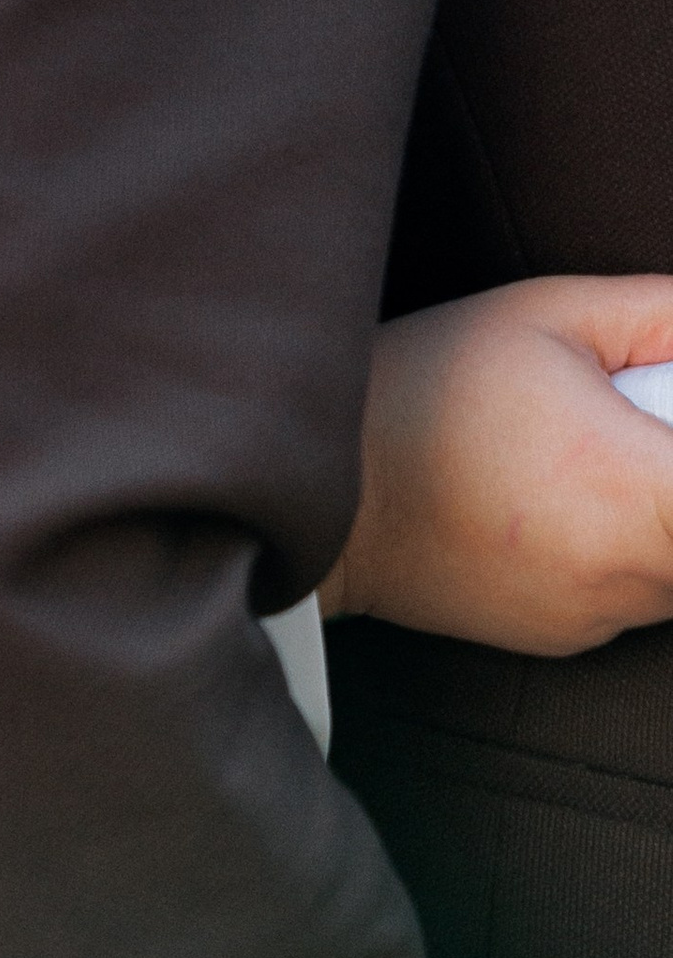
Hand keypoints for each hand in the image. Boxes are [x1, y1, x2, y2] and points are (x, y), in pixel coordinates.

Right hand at [328, 278, 672, 655]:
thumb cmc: (425, 387)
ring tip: (585, 458)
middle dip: (672, 466)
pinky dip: (621, 549)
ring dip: (658, 513)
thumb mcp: (548, 314)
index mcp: (632, 488)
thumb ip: (664, 315)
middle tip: (629, 425)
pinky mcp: (566, 642)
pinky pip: (634, 594)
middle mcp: (626, 572)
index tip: (669, 418)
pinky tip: (553, 502)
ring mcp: (597, 617)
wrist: (320, 491)